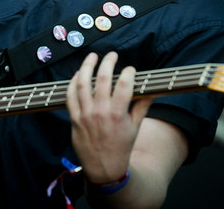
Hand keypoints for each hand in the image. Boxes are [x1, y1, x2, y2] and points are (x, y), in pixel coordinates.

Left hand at [66, 51, 152, 184]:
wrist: (104, 168)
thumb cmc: (121, 147)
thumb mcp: (135, 127)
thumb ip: (142, 106)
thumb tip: (153, 90)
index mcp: (118, 114)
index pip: (124, 84)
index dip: (129, 73)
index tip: (130, 69)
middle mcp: (100, 112)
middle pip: (104, 78)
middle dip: (109, 62)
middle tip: (112, 54)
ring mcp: (85, 114)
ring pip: (83, 83)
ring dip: (87, 66)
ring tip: (92, 56)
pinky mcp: (74, 118)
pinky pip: (70, 95)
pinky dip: (73, 82)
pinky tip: (78, 74)